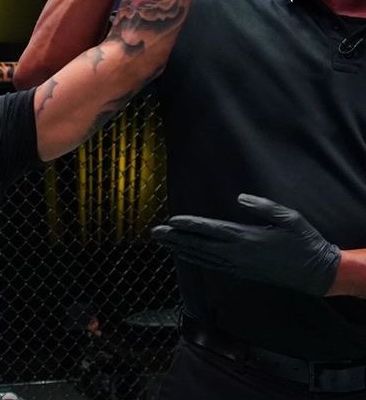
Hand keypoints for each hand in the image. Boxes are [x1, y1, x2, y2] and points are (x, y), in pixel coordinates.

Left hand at [151, 193, 340, 295]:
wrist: (316, 273)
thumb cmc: (304, 241)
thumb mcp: (289, 218)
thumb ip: (262, 207)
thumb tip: (239, 198)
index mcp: (247, 239)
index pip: (210, 230)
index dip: (189, 226)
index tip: (170, 221)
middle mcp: (237, 255)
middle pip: (199, 245)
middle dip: (175, 239)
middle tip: (154, 233)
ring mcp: (238, 266)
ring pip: (202, 257)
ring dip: (180, 249)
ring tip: (162, 242)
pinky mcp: (241, 273)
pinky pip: (211, 266)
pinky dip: (195, 259)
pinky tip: (184, 254)